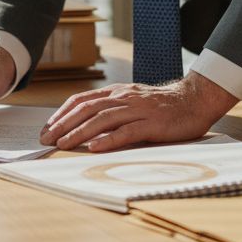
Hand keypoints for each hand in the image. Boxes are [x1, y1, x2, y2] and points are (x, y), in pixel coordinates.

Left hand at [38, 72, 238, 151]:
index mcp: (118, 93)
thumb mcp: (133, 103)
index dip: (62, 113)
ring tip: (63, 144)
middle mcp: (125, 98)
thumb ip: (113, 110)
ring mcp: (139, 109)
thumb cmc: (163, 106)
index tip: (47, 128)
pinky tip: (96, 148)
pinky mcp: (153, 123)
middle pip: (87, 109)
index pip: (82, 100)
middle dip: (64, 124)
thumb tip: (86, 126)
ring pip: (103, 119)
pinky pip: (128, 131)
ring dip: (80, 132)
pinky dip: (110, 139)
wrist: (195, 100)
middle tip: (47, 139)